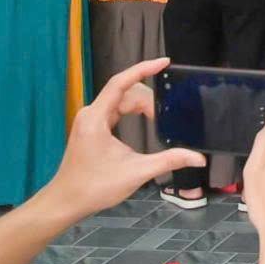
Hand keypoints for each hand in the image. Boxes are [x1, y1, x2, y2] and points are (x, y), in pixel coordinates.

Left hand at [41, 57, 203, 221]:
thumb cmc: (95, 187)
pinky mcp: (91, 128)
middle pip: (125, 92)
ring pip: (121, 100)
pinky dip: (132, 111)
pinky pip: (115, 109)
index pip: (120, 83)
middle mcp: (90, 114)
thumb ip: (169, 161)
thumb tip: (198, 158)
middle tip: (166, 117)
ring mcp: (89, 120)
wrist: (66, 201)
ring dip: (141, 106)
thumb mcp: (136, 173)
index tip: (164, 62)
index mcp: (96, 119)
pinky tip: (145, 118)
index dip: (143, 69)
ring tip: (158, 119)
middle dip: (149, 100)